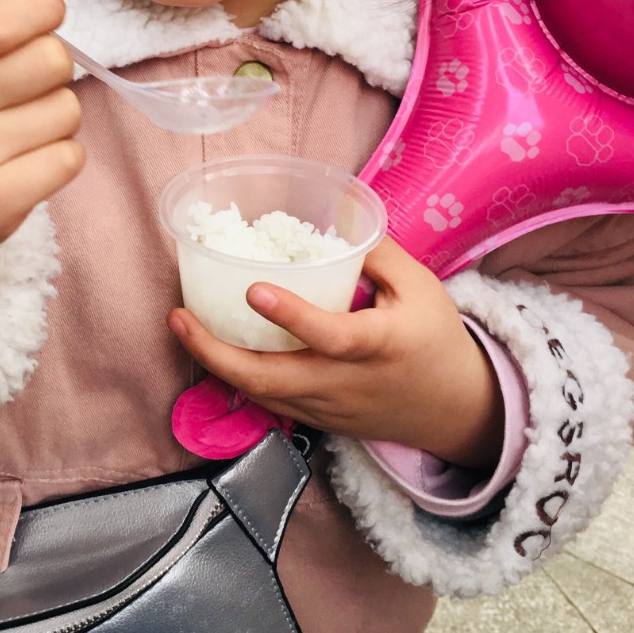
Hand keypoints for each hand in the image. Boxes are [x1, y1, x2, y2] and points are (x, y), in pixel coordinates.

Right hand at [0, 0, 84, 320]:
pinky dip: (61, 157)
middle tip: (31, 86)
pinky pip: (69, 158)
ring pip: (66, 110)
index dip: (40, 9)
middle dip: (55, 68)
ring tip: (23, 131)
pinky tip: (29, 163)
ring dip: (58, 117)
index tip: (48, 13)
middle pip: (49, 61)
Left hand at [166, 237, 503, 471]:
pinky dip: (236, 375)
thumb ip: (377, 253)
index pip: (331, 336)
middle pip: (270, 380)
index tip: (252, 290)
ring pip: (261, 394)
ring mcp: (326, 407)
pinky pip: (268, 400)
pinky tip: (213, 345)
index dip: (291, 316)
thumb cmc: (436, 339)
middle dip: (216, 353)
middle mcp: (346, 383)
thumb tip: (334, 212)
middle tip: (178, 317)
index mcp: (380, 345)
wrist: (454, 410)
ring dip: (216, 362)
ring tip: (183, 323)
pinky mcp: (316, 420)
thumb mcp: (420, 288)